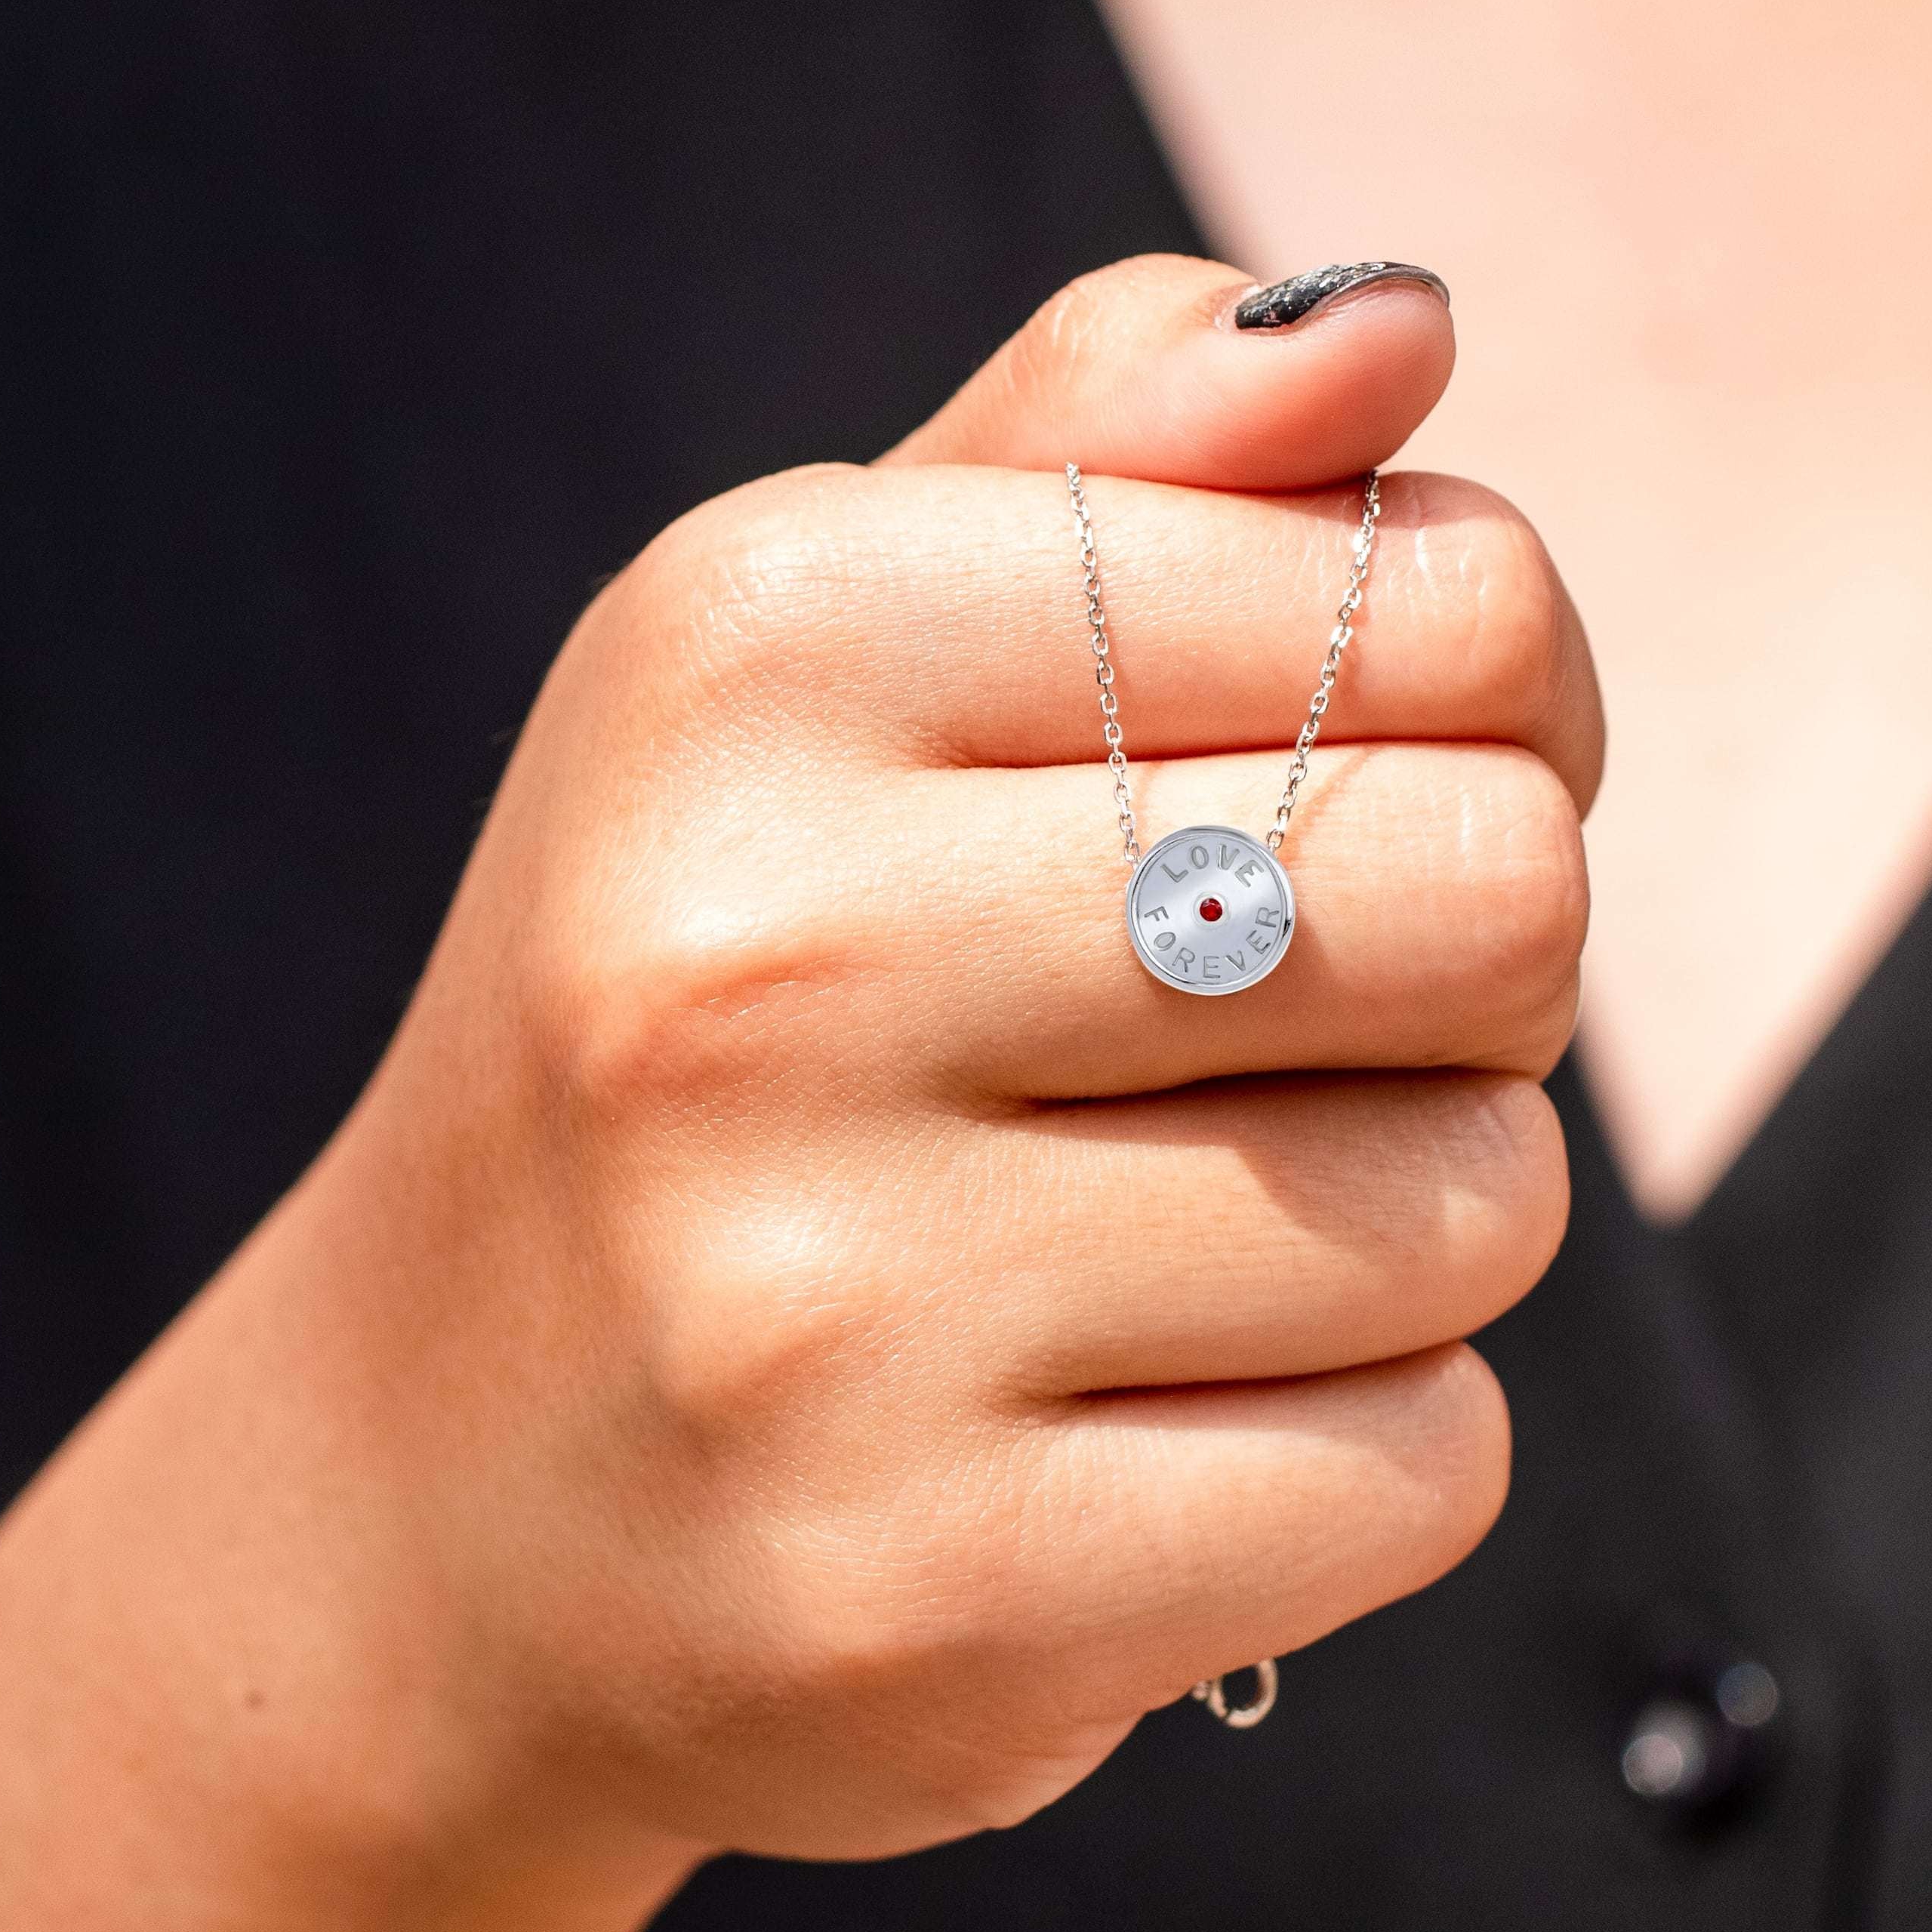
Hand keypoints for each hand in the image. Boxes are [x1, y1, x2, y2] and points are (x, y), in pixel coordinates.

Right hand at [284, 255, 1601, 1865]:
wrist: (431, 1502)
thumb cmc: (702, 1022)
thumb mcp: (821, 667)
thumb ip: (1110, 446)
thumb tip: (1405, 324)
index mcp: (755, 645)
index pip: (1443, 601)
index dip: (1488, 700)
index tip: (1356, 776)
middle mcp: (755, 961)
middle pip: (1500, 893)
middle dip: (1472, 967)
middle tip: (1283, 1026)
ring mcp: (824, 1313)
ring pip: (1487, 1206)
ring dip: (1404, 1225)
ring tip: (1161, 1243)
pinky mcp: (934, 1607)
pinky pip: (1427, 1470)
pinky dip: (1356, 1454)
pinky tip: (1138, 1434)